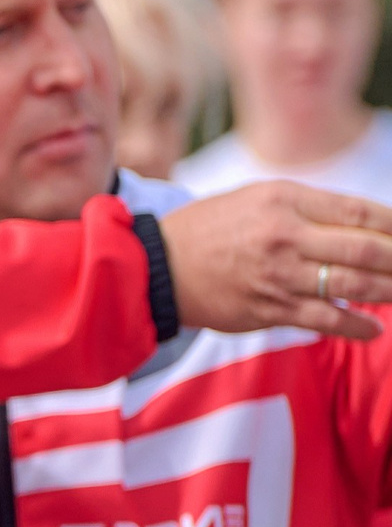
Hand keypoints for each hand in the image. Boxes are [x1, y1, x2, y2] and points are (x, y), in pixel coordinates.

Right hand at [160, 181, 391, 339]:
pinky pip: (327, 320)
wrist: (157, 265)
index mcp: (283, 201)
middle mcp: (284, 236)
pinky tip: (374, 328)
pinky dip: (358, 327)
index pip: (360, 211)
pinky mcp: (269, 309)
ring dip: (389, 292)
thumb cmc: (211, 228)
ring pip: (354, 286)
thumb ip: (309, 208)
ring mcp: (278, 275)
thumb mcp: (257, 198)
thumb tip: (367, 225)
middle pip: (366, 250)